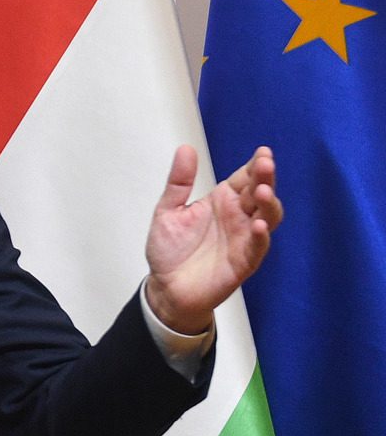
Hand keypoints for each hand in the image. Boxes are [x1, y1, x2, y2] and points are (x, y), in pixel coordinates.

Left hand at [144, 145, 280, 335]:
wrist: (166, 287)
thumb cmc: (170, 249)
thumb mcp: (168, 211)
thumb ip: (179, 182)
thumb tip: (186, 149)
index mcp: (223, 201)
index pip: (245, 178)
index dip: (255, 165)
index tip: (262, 152)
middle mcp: (238, 217)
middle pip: (260, 193)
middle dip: (265, 178)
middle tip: (266, 165)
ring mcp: (244, 238)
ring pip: (267, 217)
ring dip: (269, 204)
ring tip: (264, 192)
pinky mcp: (244, 261)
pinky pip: (258, 247)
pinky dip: (260, 236)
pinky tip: (257, 225)